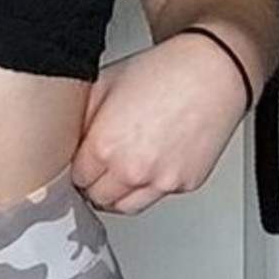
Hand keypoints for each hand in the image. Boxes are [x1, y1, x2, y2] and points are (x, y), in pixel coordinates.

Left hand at [69, 32, 250, 213]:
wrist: (212, 71)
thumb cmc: (163, 72)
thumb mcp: (104, 84)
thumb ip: (81, 119)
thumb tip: (66, 141)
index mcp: (104, 146)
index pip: (77, 179)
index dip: (78, 169)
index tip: (83, 162)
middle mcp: (131, 170)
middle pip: (99, 198)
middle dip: (96, 184)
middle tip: (100, 167)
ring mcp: (160, 181)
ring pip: (126, 207)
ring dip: (119, 193)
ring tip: (123, 170)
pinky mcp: (184, 184)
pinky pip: (157, 195)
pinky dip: (151, 185)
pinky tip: (153, 161)